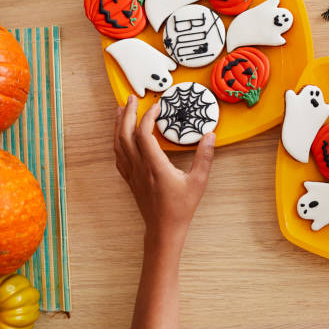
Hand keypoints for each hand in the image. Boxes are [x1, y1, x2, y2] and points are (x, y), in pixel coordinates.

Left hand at [114, 94, 215, 245]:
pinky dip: (118, 141)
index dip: (148, 117)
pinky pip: (119, 156)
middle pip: (125, 135)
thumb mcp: (198, 182)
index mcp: (155, 166)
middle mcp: (139, 168)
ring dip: (118, 125)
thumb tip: (210, 136)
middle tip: (132, 99)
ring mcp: (132, 174)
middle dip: (128, 114)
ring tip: (122, 110)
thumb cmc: (180, 208)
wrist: (164, 229)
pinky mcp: (130, 179)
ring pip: (118, 144)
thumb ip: (205, 158)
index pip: (144, 134)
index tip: (157, 107)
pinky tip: (121, 136)